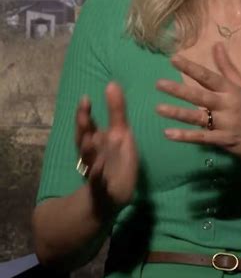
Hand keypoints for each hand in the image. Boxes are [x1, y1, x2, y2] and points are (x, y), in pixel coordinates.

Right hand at [75, 82, 137, 207]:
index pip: (87, 125)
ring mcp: (96, 171)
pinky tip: (99, 167)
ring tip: (89, 139)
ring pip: (89, 160)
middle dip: (83, 130)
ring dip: (88, 151)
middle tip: (83, 117)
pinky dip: (97, 175)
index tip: (85, 99)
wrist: (112, 194)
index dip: (84, 114)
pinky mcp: (103, 188)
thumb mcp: (120, 133)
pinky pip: (98, 181)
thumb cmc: (116, 159)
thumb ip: (116, 110)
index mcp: (96, 141)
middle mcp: (92, 154)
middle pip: (83, 140)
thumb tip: (112, 83)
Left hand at [156, 42, 240, 161]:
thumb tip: (217, 44)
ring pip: (199, 117)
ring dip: (178, 113)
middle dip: (179, 89)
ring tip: (158, 108)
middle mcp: (228, 105)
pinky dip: (185, 136)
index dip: (191, 67)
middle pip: (200, 96)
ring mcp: (227, 124)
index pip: (208, 76)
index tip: (174, 59)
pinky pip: (203, 138)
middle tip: (159, 84)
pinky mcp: (226, 141)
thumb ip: (228, 67)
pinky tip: (169, 133)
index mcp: (232, 90)